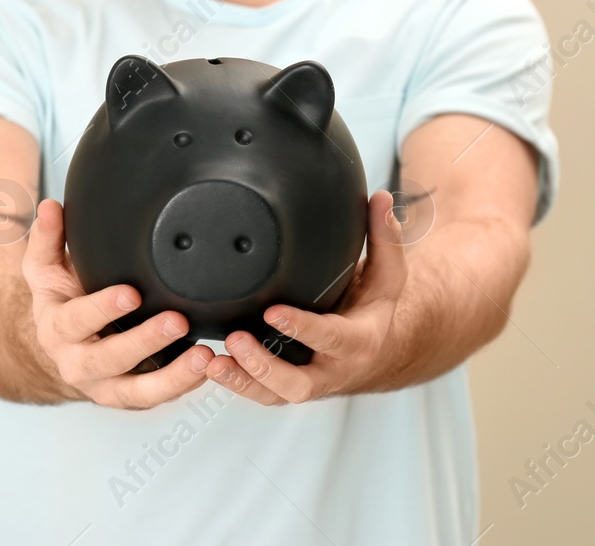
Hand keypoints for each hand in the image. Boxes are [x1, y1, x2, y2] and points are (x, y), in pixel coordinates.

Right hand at [22, 199, 215, 408]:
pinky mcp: (130, 398)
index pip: (76, 321)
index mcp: (57, 329)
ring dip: (173, 376)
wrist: (61, 348)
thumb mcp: (46, 269)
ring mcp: (105, 386)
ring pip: (137, 390)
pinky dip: (184, 386)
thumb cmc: (62, 301)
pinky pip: (157, 398)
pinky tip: (207, 368)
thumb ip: (48, 238)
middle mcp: (77, 364)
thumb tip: (50, 207)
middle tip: (177, 320)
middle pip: (109, 358)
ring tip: (204, 355)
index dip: (102, 309)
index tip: (131, 293)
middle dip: (145, 342)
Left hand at [205, 191, 407, 404]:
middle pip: (298, 384)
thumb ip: (384, 238)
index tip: (273, 311)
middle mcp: (332, 370)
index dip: (302, 328)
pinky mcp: (285, 388)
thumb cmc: (373, 307)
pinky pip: (259, 395)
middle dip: (264, 365)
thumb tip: (381, 197)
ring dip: (241, 380)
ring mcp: (306, 383)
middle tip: (235, 339)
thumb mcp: (388, 274)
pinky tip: (206, 365)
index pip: (332, 338)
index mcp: (359, 341)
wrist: (377, 353)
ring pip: (273, 396)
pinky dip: (233, 383)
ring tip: (211, 360)